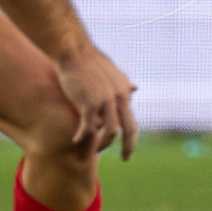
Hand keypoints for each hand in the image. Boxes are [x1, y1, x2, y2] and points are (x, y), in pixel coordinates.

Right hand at [56, 43, 138, 160]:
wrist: (75, 52)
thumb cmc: (92, 62)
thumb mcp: (114, 73)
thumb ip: (124, 84)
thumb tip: (135, 89)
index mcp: (125, 92)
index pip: (131, 119)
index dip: (129, 135)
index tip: (125, 145)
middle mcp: (119, 97)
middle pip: (130, 128)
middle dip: (129, 146)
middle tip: (126, 158)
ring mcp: (105, 100)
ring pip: (110, 131)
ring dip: (103, 144)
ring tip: (95, 151)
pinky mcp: (89, 102)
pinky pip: (89, 126)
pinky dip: (83, 136)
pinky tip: (76, 141)